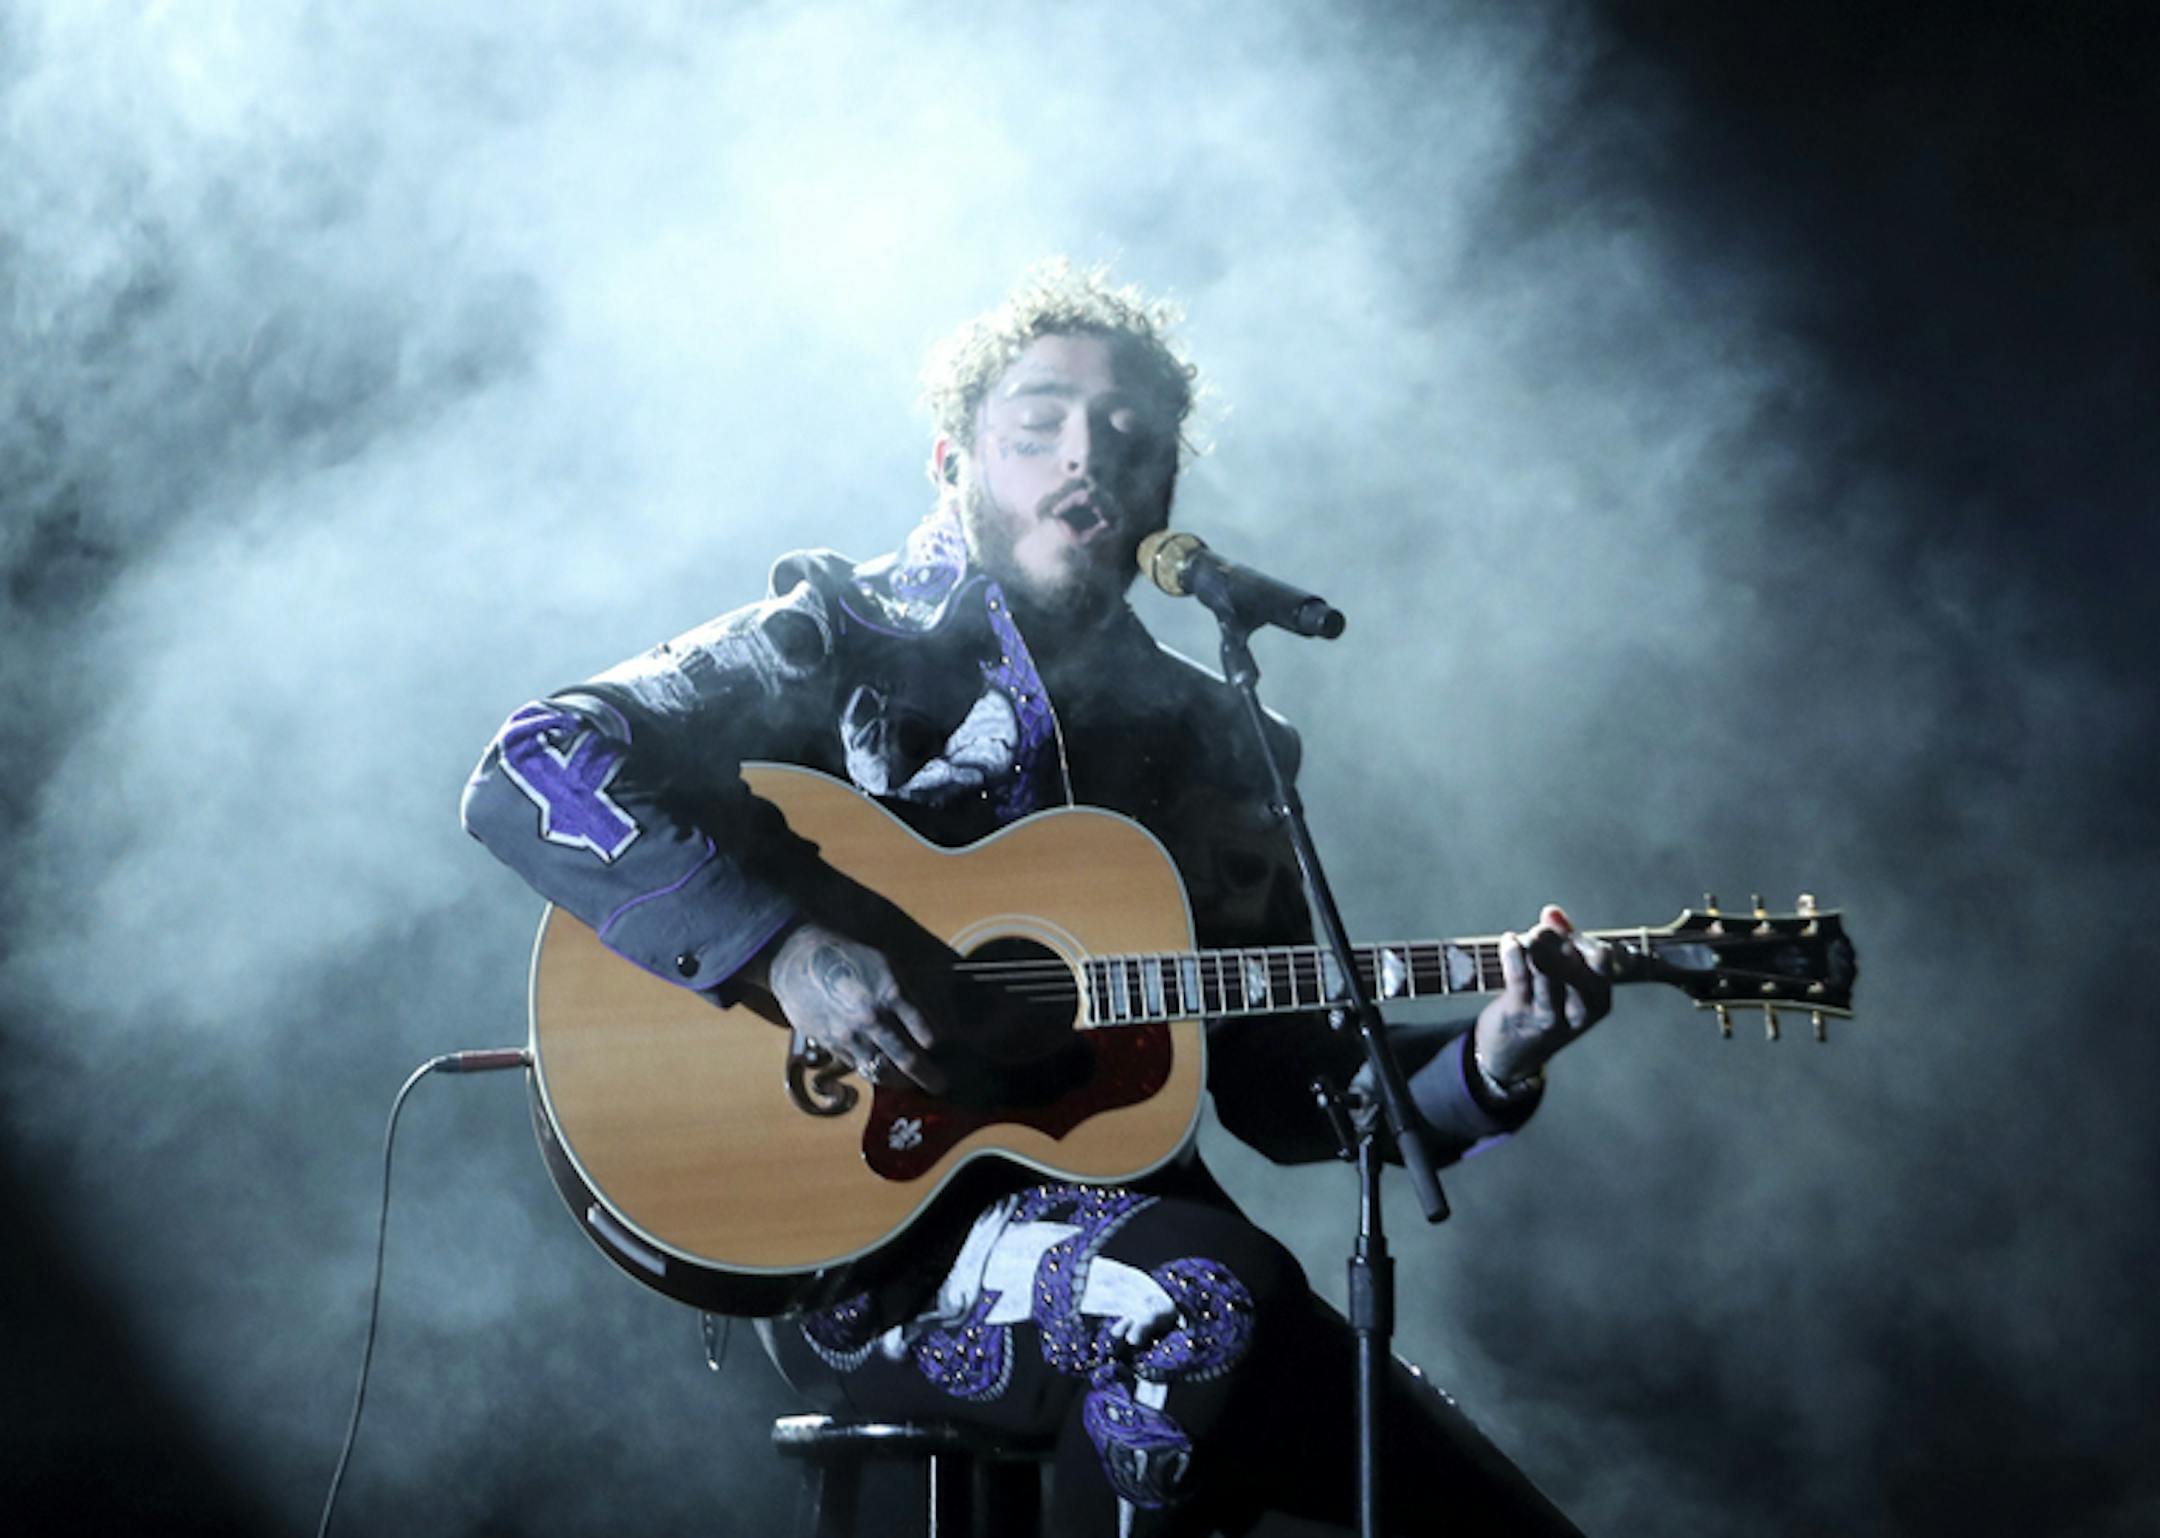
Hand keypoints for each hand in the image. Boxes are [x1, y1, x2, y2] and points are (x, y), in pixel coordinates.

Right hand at [764, 922, 944, 1093]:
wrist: (800, 962)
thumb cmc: (849, 959)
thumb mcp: (886, 966)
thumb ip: (908, 995)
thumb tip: (931, 1024)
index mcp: (891, 995)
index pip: (927, 1033)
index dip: (941, 1047)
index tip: (946, 1050)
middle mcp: (872, 1019)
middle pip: (908, 1060)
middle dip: (929, 1078)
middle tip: (941, 1086)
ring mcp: (850, 1036)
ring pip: (883, 1072)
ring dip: (902, 1083)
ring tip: (912, 1084)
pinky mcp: (832, 1046)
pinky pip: (859, 1067)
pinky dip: (875, 1073)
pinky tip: (884, 1072)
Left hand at [1472, 904, 1613, 1083]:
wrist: (1514, 1054)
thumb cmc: (1544, 1006)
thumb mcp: (1564, 981)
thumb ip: (1561, 942)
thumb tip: (1551, 912)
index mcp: (1599, 1002)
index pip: (1601, 961)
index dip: (1581, 938)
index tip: (1560, 928)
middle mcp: (1579, 1012)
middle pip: (1575, 966)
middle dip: (1557, 940)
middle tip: (1542, 930)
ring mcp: (1549, 1016)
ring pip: (1546, 971)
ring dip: (1536, 945)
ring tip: (1530, 935)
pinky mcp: (1519, 1014)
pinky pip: (1519, 976)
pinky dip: (1513, 952)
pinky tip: (1509, 941)